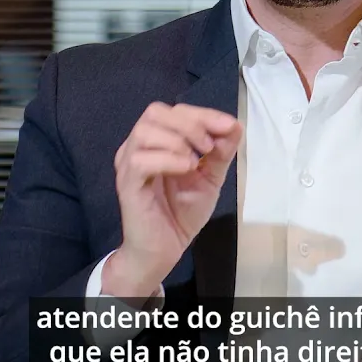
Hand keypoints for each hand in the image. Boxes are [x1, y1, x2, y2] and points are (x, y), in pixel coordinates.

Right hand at [102, 102, 241, 298]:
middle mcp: (137, 147)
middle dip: (190, 123)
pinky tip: (186, 169)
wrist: (163, 250)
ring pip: (145, 131)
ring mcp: (129, 164)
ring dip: (178, 140)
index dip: (203, 114)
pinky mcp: (127, 184)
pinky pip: (140, 160)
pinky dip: (168, 159)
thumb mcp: (210, 178)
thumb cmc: (181, 213)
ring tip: (196, 162)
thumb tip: (234, 125)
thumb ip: (221, 153)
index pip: (174, 111)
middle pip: (156, 112)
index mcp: (156, 141)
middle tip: (209, 147)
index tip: (228, 126)